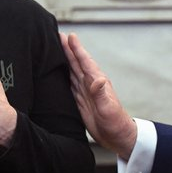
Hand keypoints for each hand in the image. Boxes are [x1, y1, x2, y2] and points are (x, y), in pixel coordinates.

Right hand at [60, 32, 137, 158]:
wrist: (117, 137)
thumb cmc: (116, 123)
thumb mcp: (108, 109)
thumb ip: (101, 94)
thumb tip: (98, 79)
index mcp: (97, 83)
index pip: (84, 62)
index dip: (76, 49)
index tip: (69, 36)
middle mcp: (90, 84)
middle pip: (75, 63)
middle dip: (67, 49)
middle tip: (56, 35)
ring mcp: (85, 92)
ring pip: (71, 71)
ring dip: (64, 60)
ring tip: (54, 49)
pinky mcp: (80, 101)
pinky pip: (69, 85)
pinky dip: (62, 76)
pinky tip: (56, 72)